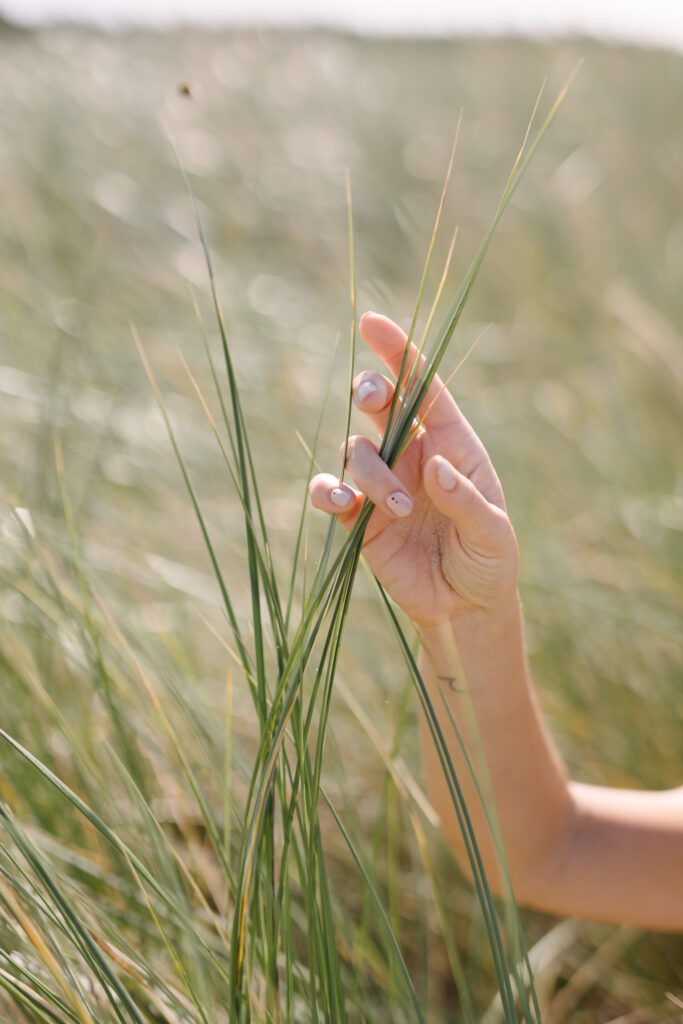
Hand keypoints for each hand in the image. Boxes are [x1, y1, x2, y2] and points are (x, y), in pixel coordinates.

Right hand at [309, 312, 518, 627]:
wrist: (464, 608)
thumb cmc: (489, 561)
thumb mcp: (492, 532)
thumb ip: (464, 500)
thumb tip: (431, 467)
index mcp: (451, 443)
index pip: (423, 387)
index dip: (398, 353)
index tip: (371, 323)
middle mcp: (412, 454)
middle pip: (378, 404)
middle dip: (370, 390)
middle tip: (372, 400)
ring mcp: (382, 484)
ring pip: (355, 451)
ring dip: (370, 473)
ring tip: (397, 510)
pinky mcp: (358, 519)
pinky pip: (331, 492)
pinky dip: (329, 493)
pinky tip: (344, 507)